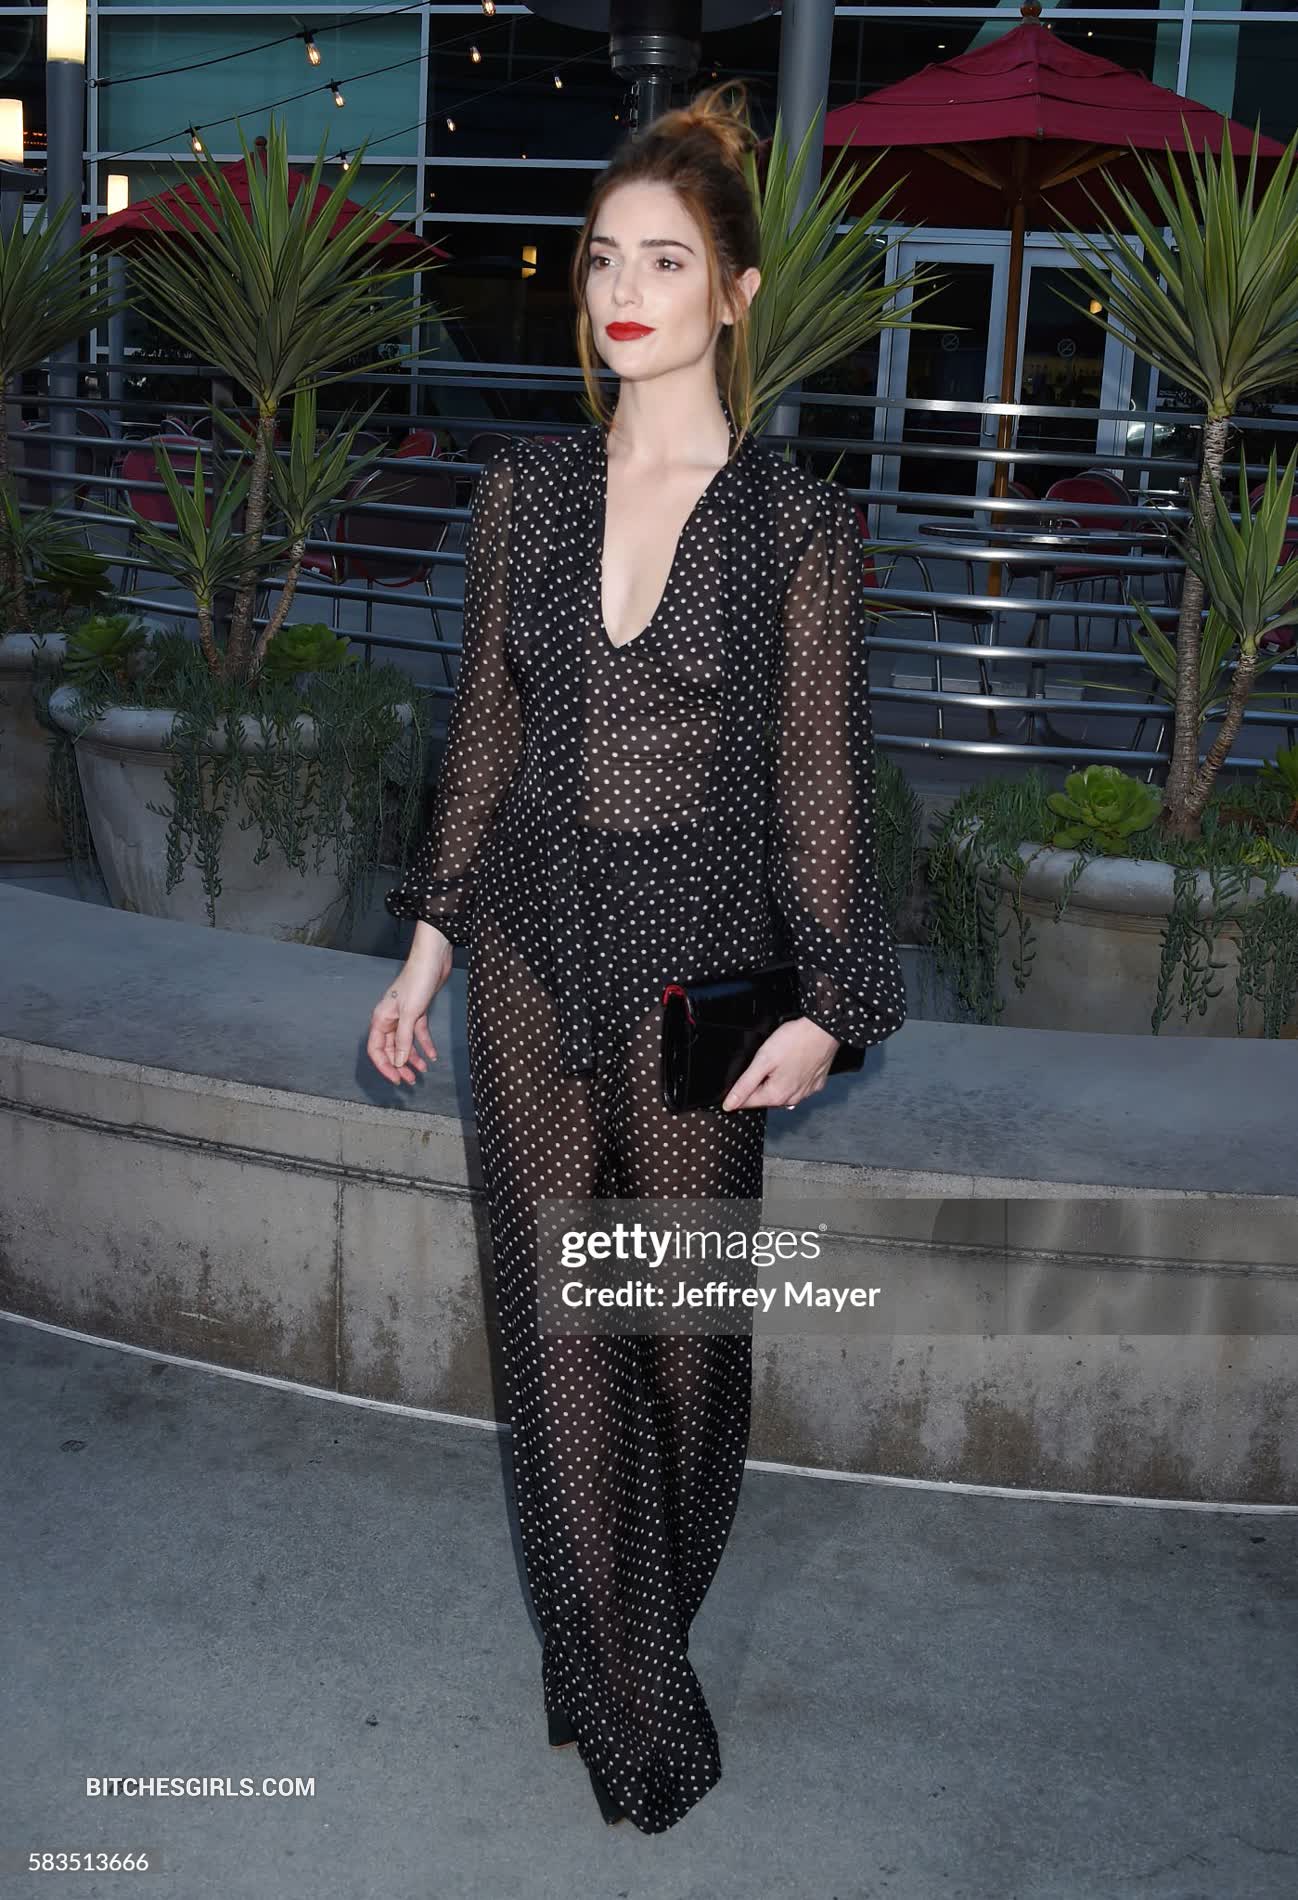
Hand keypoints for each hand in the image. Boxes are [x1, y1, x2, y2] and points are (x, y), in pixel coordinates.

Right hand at [367, 922, 453, 1085]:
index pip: (376, 1050)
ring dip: (412, 1057)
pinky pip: (418, 1034)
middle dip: (399, 1065)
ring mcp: (404, 1016)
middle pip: (390, 1049)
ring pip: (405, 1043)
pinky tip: (432, 1056)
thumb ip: (402, 1039)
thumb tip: (397, 1062)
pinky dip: (425, 1045)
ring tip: (423, 1071)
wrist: (433, 960)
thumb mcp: (410, 1014)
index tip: (396, 1079)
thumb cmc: (417, 981)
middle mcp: (390, 1019)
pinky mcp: (418, 1012)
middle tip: (410, 1080)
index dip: (385, 1066)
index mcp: (381, 1019)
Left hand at [721, 1016, 841, 1111]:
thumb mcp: (763, 1060)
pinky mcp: (815, 1084)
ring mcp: (805, 1092)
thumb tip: (729, 1103)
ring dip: (774, 1081)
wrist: (823, 1029)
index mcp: (776, 1095)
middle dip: (758, 1083)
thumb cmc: (795, 1041)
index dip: (738, 1090)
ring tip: (778, 1061)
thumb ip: (744, 1084)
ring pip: (781, 1092)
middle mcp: (792, 1099)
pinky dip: (791, 1078)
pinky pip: (797, 1086)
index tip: (743, 1074)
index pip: (747, 1102)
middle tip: (763, 1061)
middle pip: (764, 1097)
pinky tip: (792, 1064)